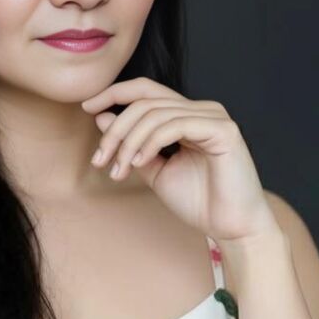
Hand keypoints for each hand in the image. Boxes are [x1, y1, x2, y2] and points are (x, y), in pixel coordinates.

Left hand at [81, 77, 279, 243]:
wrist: (232, 227)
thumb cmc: (199, 202)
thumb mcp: (155, 172)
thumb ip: (132, 145)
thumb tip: (102, 117)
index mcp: (188, 115)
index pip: (146, 90)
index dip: (114, 93)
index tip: (87, 108)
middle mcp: (202, 110)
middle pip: (145, 101)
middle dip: (116, 130)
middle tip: (99, 160)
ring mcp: (214, 117)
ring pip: (155, 113)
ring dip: (128, 141)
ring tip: (118, 169)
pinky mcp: (223, 130)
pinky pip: (174, 125)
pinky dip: (150, 142)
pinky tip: (139, 162)